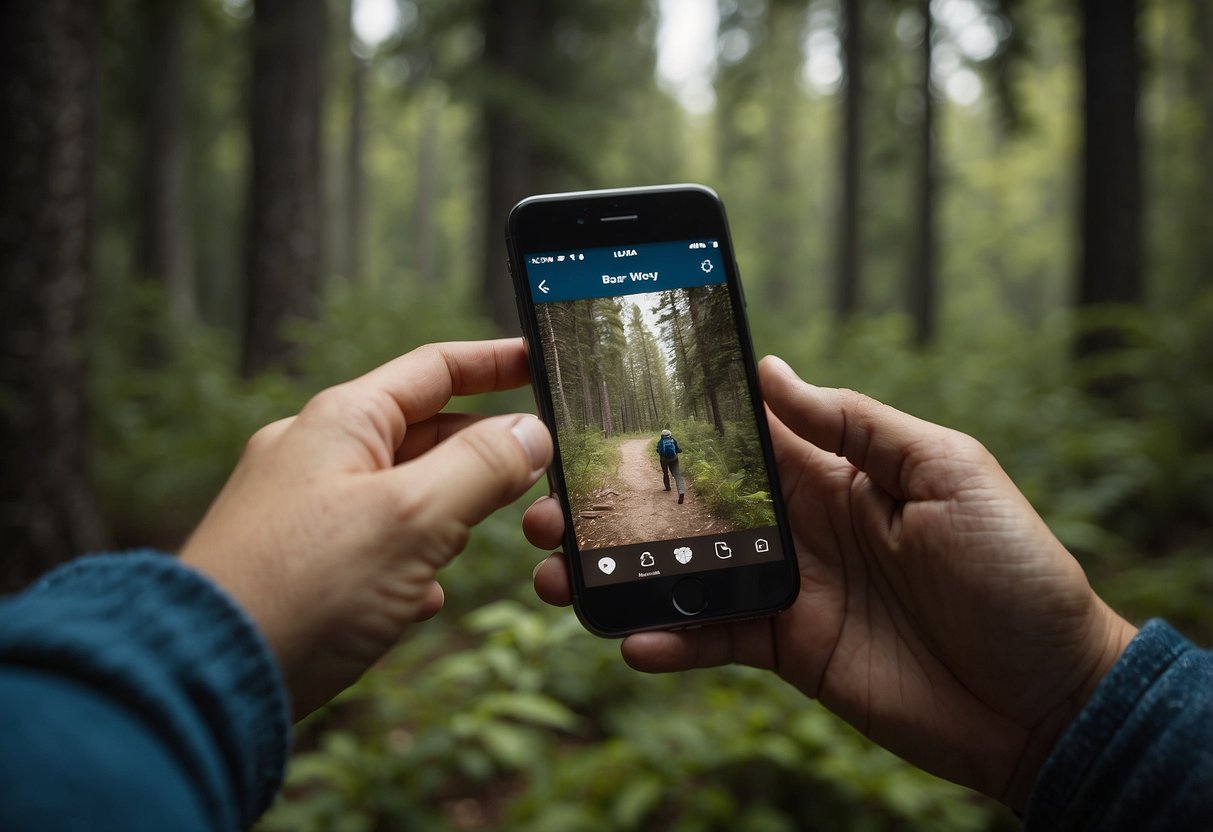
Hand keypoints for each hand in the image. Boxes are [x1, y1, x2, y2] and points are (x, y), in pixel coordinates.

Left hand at [182, 340, 550, 717]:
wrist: (204, 677)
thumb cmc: (305, 586)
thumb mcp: (414, 516)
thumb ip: (482, 467)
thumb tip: (530, 434)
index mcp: (344, 420)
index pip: (436, 369)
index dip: (495, 363)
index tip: (540, 362)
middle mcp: (318, 452)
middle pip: (424, 433)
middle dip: (479, 456)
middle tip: (533, 474)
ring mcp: (303, 508)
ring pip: (403, 494)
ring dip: (445, 518)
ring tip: (463, 546)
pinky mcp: (298, 563)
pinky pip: (373, 546)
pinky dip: (406, 565)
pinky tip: (414, 599)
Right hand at [524, 355, 1134, 808]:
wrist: (1045, 696)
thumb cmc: (1014, 569)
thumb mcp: (950, 472)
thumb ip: (857, 424)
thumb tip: (776, 371)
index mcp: (836, 472)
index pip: (744, 433)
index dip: (681, 418)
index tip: (610, 404)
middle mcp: (802, 525)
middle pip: (694, 504)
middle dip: (624, 498)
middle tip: (556, 497)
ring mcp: (791, 590)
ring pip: (686, 570)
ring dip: (623, 569)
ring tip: (560, 570)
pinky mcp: (789, 651)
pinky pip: (714, 640)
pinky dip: (671, 640)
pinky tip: (628, 637)